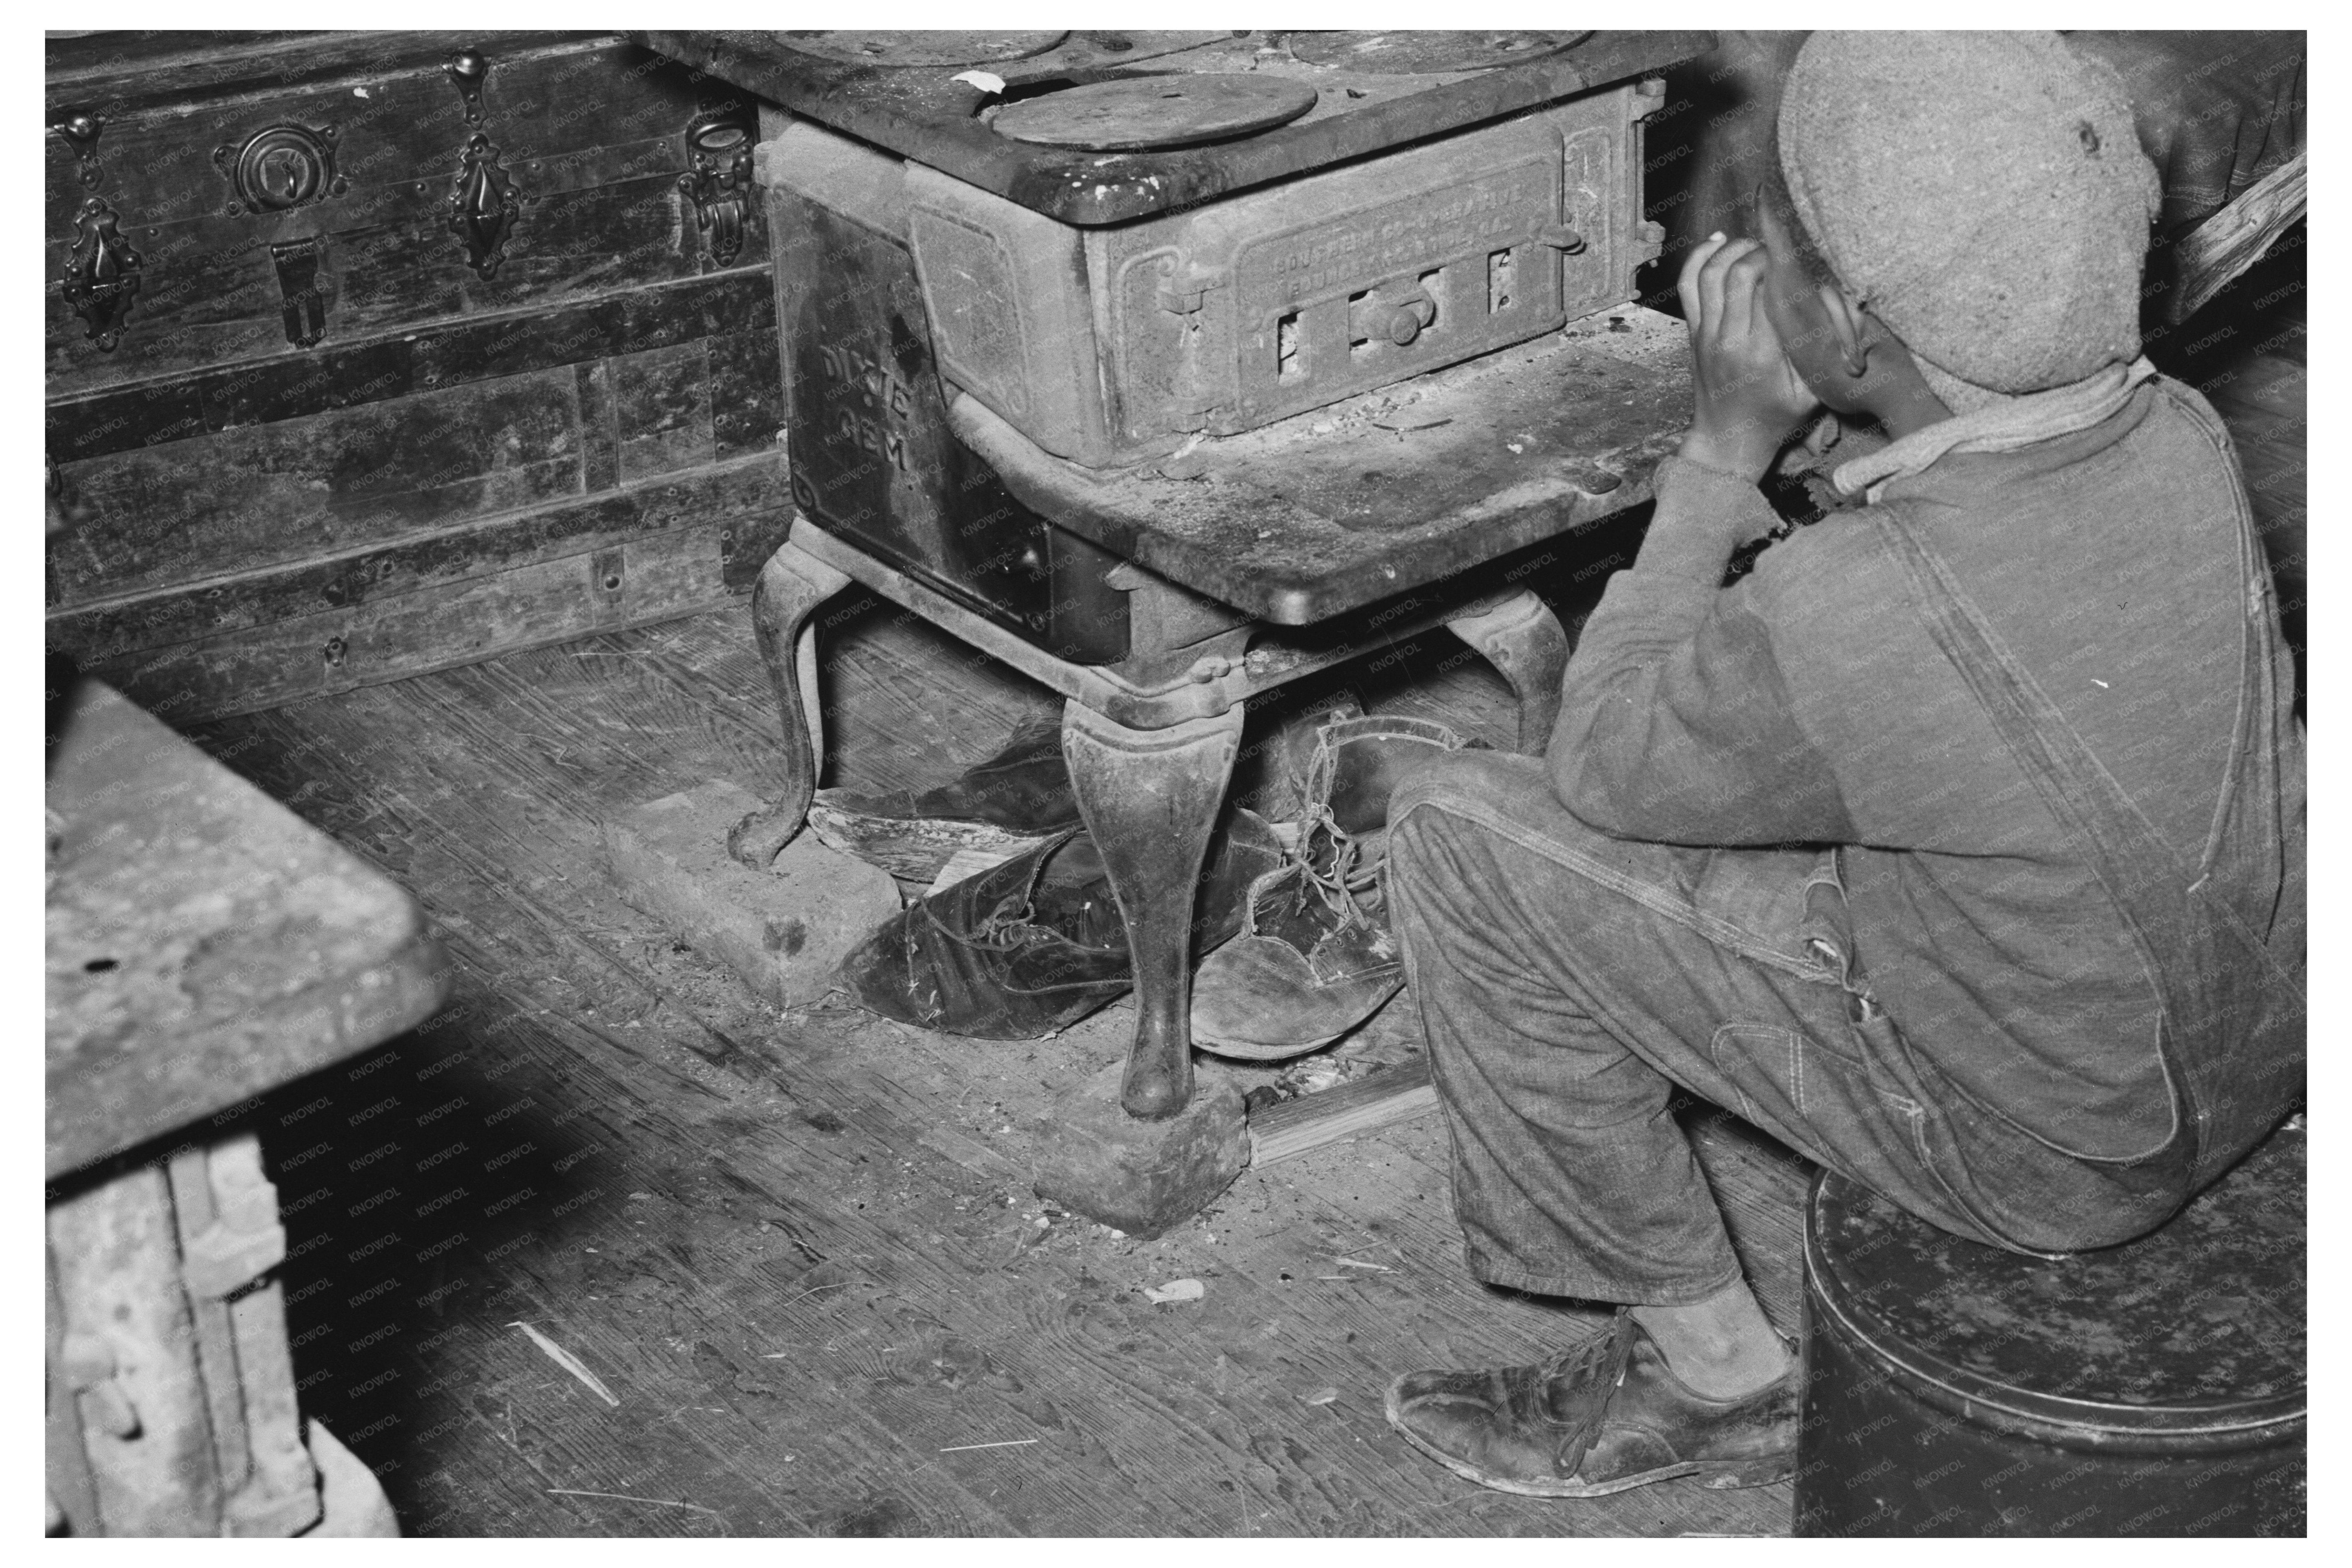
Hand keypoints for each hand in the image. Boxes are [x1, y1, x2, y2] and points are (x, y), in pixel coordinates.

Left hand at [1675, 233, 1819, 481]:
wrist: (1727, 441)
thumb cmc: (1775, 418)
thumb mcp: (1812, 393)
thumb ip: (1826, 350)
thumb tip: (1840, 304)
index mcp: (1762, 352)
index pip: (1769, 289)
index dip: (1783, 265)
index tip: (1797, 262)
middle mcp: (1729, 337)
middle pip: (1738, 271)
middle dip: (1760, 251)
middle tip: (1777, 252)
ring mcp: (1705, 333)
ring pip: (1709, 271)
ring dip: (1732, 249)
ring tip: (1753, 246)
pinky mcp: (1693, 332)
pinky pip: (1687, 285)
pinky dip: (1700, 257)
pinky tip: (1718, 242)